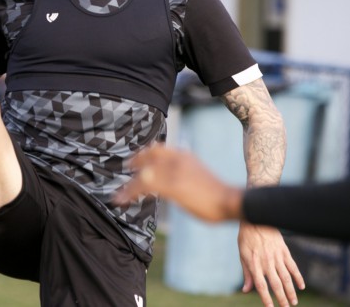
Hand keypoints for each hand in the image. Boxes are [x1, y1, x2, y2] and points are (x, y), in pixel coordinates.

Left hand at [115, 145, 241, 221]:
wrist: (231, 200)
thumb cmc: (217, 193)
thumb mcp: (198, 174)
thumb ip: (184, 172)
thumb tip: (174, 180)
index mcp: (184, 155)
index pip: (158, 149)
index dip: (144, 153)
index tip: (136, 159)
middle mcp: (176, 159)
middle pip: (148, 157)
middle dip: (134, 163)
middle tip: (125, 170)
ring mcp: (173, 172)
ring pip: (143, 175)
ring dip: (129, 185)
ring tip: (119, 194)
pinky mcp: (171, 187)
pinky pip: (144, 187)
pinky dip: (130, 193)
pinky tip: (122, 200)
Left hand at [237, 223, 304, 306]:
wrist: (256, 219)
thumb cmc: (247, 238)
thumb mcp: (242, 255)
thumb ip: (247, 273)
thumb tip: (246, 290)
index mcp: (254, 263)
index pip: (261, 285)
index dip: (266, 298)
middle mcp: (266, 262)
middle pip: (276, 284)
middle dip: (282, 299)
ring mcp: (277, 256)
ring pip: (286, 277)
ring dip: (291, 291)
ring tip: (293, 302)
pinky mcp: (284, 251)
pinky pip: (293, 266)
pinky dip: (298, 277)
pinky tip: (301, 286)